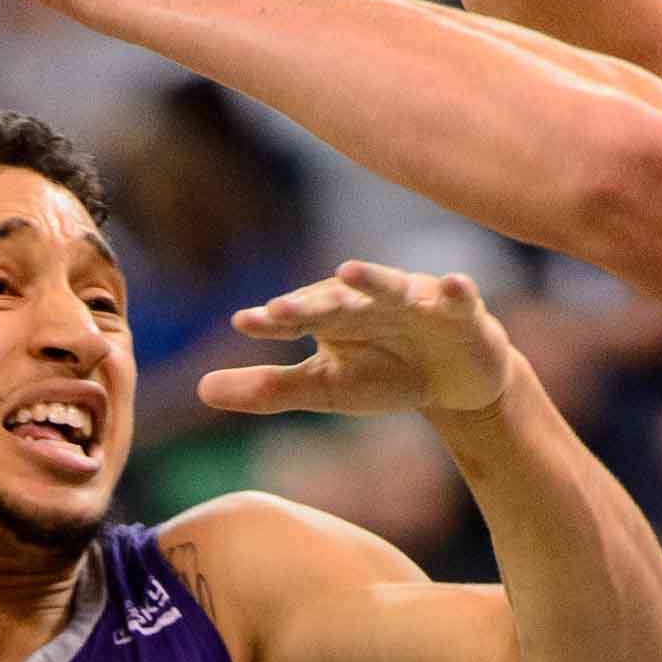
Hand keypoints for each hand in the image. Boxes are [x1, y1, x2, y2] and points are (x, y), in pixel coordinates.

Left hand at [199, 261, 514, 417]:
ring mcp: (415, 300)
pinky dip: (456, 290)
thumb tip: (201, 389)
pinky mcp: (460, 311)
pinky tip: (453, 285)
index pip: (296, 316)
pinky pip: (459, 297)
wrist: (453, 379)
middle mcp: (368, 300)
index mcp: (332, 315)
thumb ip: (268, 388)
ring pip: (391, 286)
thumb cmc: (382, 374)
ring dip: (371, 279)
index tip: (244, 322)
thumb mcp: (325, 388)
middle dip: (311, 303)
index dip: (272, 319)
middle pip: (336, 300)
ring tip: (348, 271)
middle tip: (281, 307)